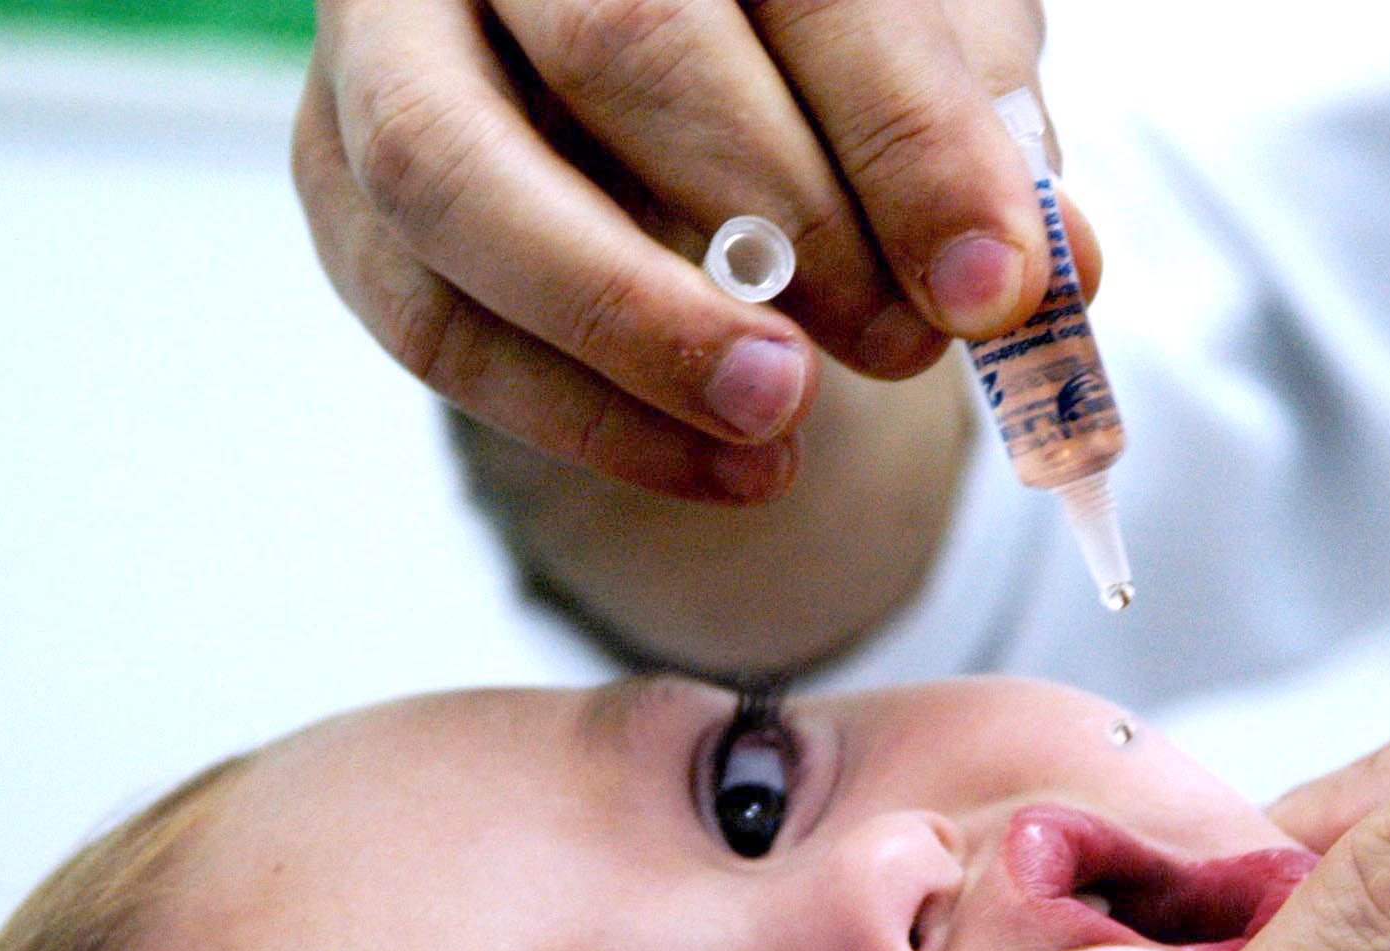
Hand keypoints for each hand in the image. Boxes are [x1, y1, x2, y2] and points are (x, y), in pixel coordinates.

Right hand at [292, 0, 1089, 499]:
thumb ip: (977, 149)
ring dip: (639, 329)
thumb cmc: (809, 53)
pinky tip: (725, 469)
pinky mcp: (337, 168)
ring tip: (785, 423)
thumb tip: (1053, 265)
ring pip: (457, 178)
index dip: (909, 141)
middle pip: (625, 42)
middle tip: (901, 347)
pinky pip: (422, 312)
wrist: (650, 70)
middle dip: (787, 223)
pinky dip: (580, 418)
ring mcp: (393, 37)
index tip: (994, 286)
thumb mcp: (917, 66)